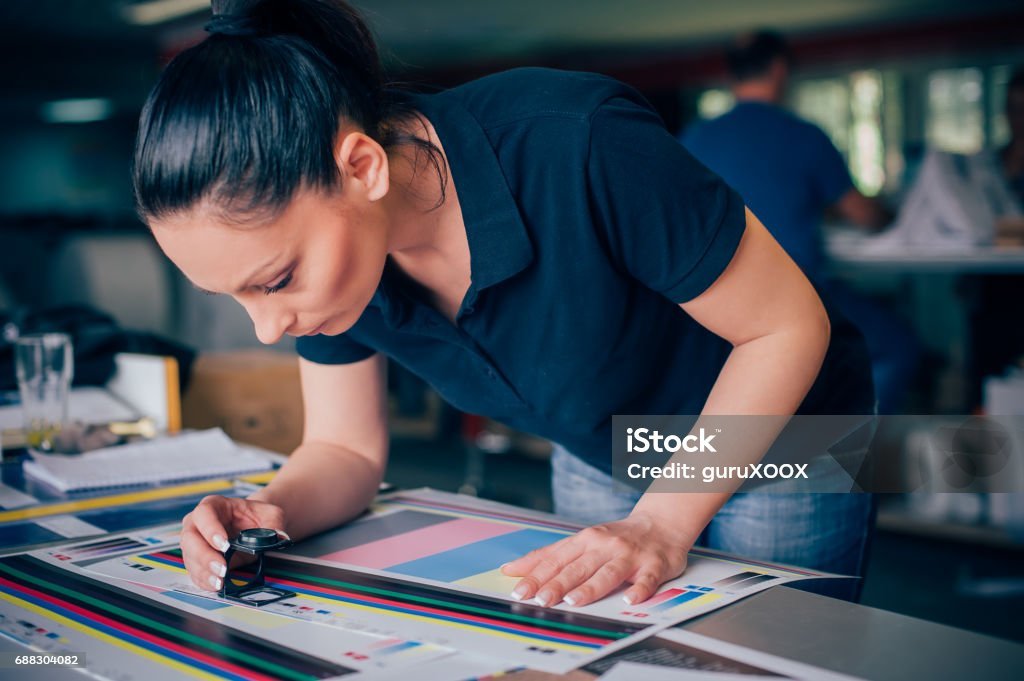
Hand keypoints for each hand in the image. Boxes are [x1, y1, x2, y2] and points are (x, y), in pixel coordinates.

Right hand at [179, 495, 288, 591]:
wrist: (253, 526)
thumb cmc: (257, 516)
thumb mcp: (270, 514)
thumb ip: (274, 523)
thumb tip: (277, 536)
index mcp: (214, 506)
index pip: (204, 513)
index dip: (211, 529)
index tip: (224, 544)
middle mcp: (198, 523)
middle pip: (190, 538)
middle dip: (205, 555)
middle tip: (222, 568)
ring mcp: (195, 543)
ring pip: (190, 557)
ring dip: (204, 572)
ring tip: (219, 581)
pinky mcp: (197, 560)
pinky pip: (194, 572)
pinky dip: (204, 581)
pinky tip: (215, 585)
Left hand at [500, 511, 691, 606]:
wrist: (660, 524)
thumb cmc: (616, 538)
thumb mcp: (582, 541)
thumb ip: (550, 556)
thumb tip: (512, 569)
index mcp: (585, 540)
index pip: (556, 559)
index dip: (537, 575)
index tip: (520, 590)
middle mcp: (605, 545)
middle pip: (578, 567)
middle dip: (557, 583)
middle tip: (540, 600)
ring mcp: (629, 555)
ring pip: (608, 572)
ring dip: (590, 587)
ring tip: (573, 601)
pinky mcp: (654, 565)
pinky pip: (647, 579)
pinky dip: (640, 589)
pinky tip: (630, 599)